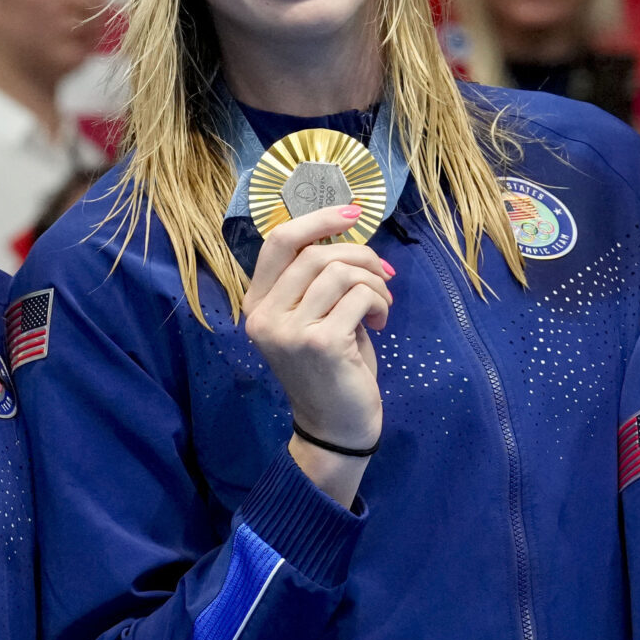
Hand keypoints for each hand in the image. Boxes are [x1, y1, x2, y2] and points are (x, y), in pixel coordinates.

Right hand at [243, 206, 393, 452]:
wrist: (335, 427)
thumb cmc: (330, 369)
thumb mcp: (314, 318)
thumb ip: (318, 280)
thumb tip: (350, 236)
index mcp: (257, 304)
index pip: (278, 241)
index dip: (318, 219)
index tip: (353, 212)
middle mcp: (264, 316)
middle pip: (315, 253)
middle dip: (360, 256)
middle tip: (382, 276)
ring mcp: (288, 331)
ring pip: (339, 271)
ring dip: (373, 282)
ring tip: (381, 305)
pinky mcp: (319, 343)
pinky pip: (358, 296)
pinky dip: (379, 301)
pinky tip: (380, 322)